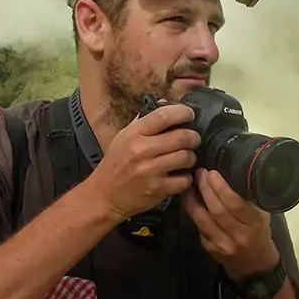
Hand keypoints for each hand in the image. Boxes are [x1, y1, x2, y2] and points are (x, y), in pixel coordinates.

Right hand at [89, 104, 199, 220]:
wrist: (104, 195)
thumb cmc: (116, 164)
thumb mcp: (124, 137)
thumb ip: (144, 120)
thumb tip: (165, 103)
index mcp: (134, 134)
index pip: (163, 116)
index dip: (182, 112)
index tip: (189, 114)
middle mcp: (142, 150)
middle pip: (182, 137)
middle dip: (193, 137)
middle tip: (193, 139)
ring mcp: (150, 171)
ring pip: (186, 157)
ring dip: (191, 157)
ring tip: (186, 158)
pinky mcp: (157, 189)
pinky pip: (184, 180)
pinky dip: (186, 178)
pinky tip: (179, 176)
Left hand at [182, 169, 279, 280]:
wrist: (255, 265)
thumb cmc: (259, 233)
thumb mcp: (261, 215)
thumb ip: (248, 199)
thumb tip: (231, 174)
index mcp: (254, 224)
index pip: (236, 205)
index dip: (222, 188)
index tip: (213, 173)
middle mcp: (238, 236)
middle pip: (217, 210)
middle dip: (206, 189)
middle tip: (200, 173)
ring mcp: (222, 245)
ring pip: (203, 219)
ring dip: (193, 200)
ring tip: (190, 184)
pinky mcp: (210, 249)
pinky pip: (199, 228)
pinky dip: (192, 212)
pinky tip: (188, 200)